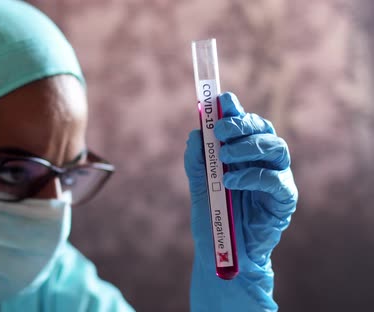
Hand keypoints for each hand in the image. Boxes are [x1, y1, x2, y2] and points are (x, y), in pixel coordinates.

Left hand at [185, 92, 296, 311]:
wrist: (222, 252)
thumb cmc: (213, 216)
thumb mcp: (200, 186)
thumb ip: (198, 161)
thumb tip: (195, 134)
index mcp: (243, 153)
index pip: (244, 124)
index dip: (235, 109)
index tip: (222, 99)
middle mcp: (263, 161)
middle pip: (264, 129)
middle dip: (242, 124)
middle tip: (220, 130)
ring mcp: (277, 178)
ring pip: (276, 147)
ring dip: (249, 147)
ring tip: (224, 157)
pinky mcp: (284, 199)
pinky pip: (277, 180)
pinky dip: (254, 176)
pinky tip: (232, 181)